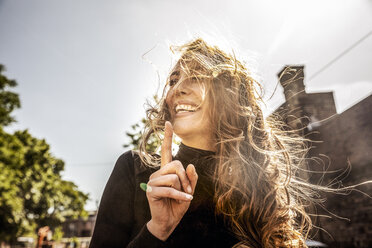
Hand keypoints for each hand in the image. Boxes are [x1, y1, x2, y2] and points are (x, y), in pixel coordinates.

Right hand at [146, 121, 197, 240]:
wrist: (169, 221)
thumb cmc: (178, 204)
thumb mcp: (189, 190)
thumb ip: (192, 178)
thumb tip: (191, 165)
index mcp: (166, 171)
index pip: (166, 151)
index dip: (168, 137)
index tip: (168, 123)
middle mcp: (158, 173)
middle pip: (176, 164)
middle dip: (186, 178)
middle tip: (187, 190)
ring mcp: (153, 182)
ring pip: (173, 177)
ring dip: (182, 188)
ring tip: (182, 196)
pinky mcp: (151, 191)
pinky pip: (170, 189)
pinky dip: (180, 196)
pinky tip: (183, 200)